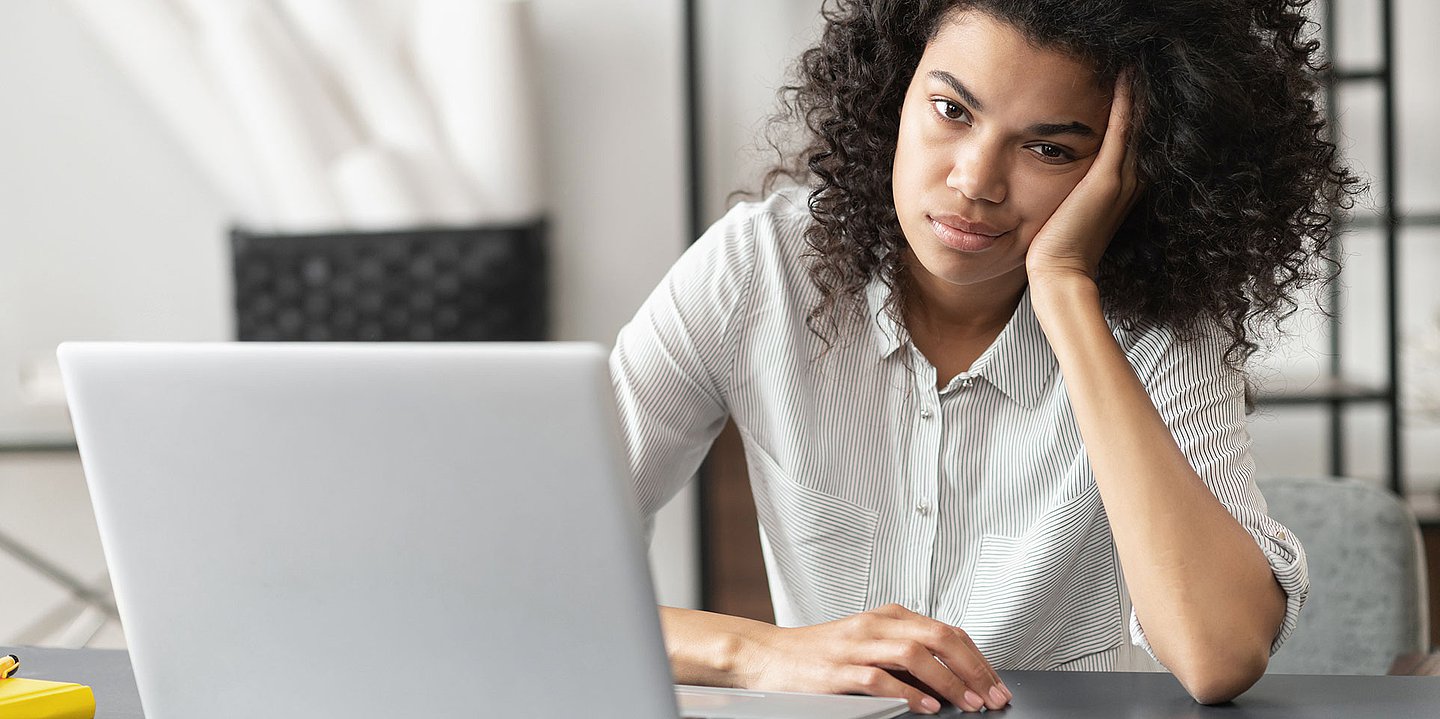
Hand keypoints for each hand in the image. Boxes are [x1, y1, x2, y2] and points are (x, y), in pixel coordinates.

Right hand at [732, 604, 1010, 713]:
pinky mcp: (838, 671)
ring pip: (915, 654)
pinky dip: (908, 693)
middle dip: (973, 669)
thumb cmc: (819, 654)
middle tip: (992, 696)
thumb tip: (953, 677)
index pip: (947, 631)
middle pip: (939, 637)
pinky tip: (926, 706)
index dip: (978, 659)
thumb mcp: (868, 644)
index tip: (996, 684)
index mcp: (888, 617)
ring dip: (949, 681)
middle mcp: (876, 625)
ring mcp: (856, 646)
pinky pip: (879, 679)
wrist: (768, 655)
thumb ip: (906, 654)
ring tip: (968, 703)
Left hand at [1026, 71, 1142, 283]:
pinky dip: (1126, 102)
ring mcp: (1121, 180)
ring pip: (1137, 122)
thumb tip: (1053, 170)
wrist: (1059, 275)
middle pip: (1143, 124)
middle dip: (1142, 91)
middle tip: (1141, 58)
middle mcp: (1129, 180)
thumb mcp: (1066, 208)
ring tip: (1136, 58)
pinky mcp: (1106, 181)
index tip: (1130, 75)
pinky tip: (1125, 75)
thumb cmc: (1055, 247)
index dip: (1135, 105)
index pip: (1134, 135)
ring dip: (1138, 89)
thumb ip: (1072, 187)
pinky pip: (1122, 131)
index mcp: (1121, 186)